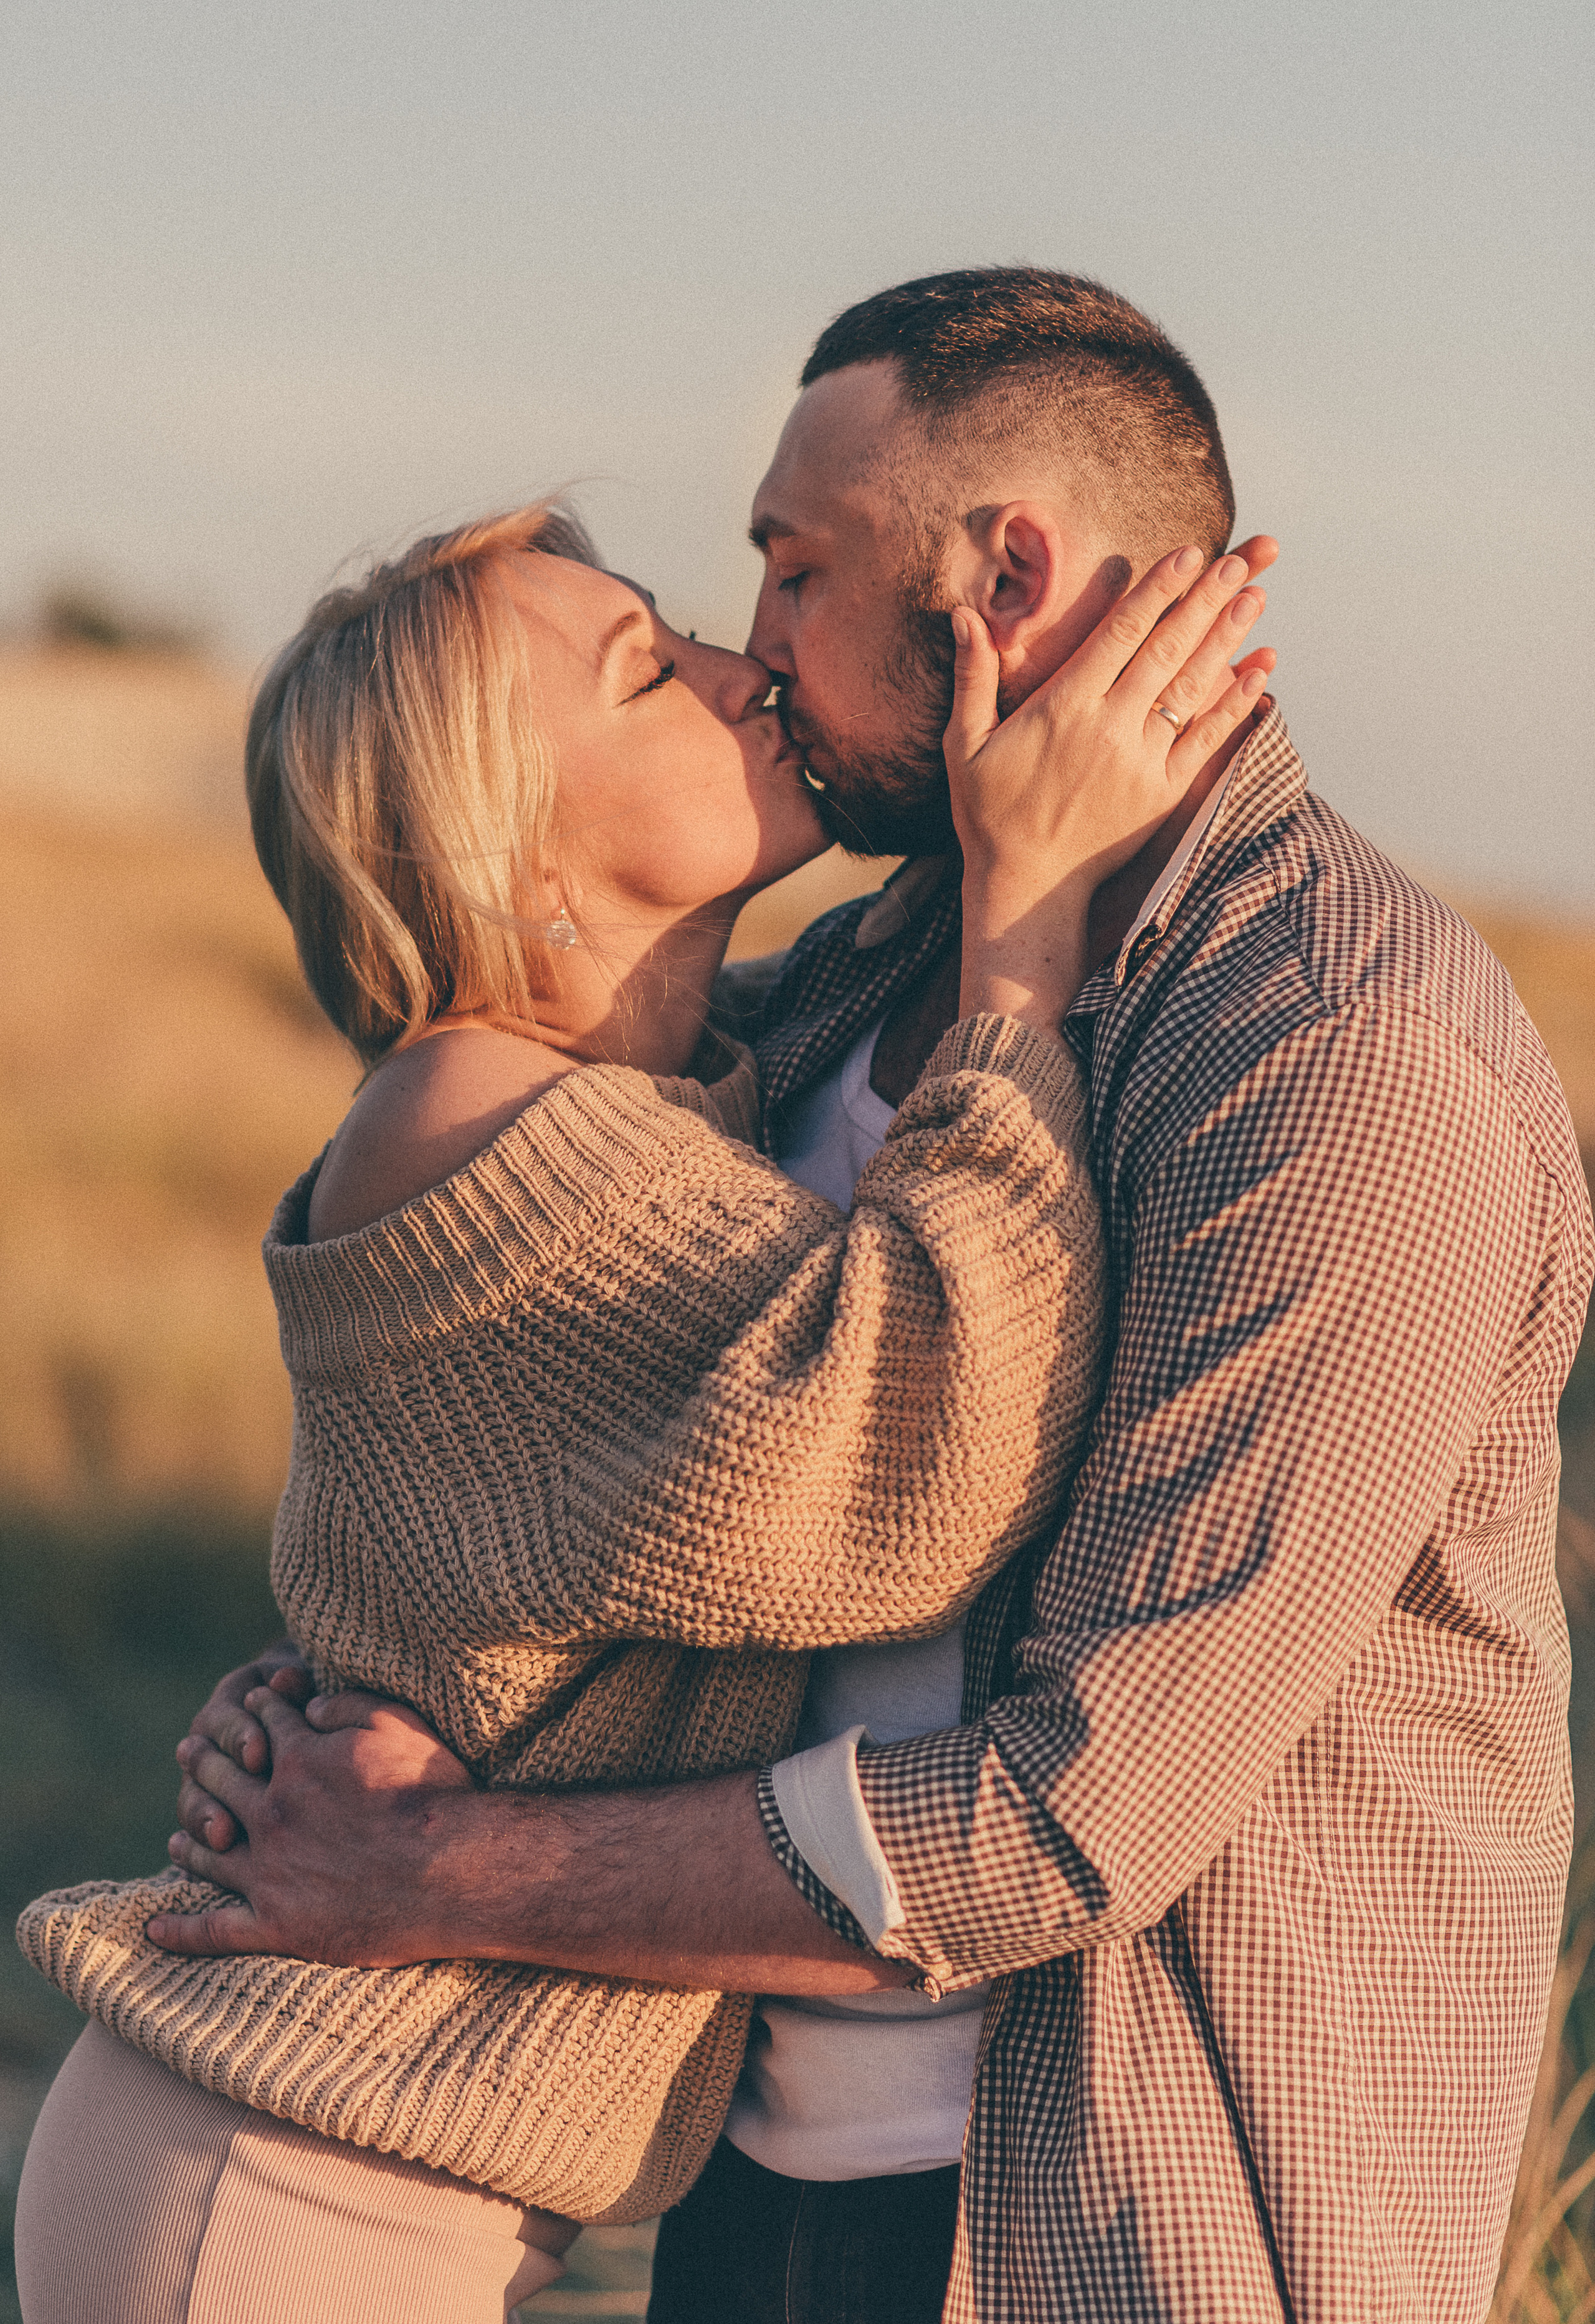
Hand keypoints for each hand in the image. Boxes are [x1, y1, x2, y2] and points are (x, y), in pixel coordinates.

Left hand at [152, 1687, 476, 1962]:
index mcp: (298, 1760)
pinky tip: (155, 1928)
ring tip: (177, 1835)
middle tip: (188, 1751)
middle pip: (225, 1781)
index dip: (258, 1709)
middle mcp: (271, 1813)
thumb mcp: (397, 1723)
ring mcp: (268, 1872)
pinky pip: (215, 1930)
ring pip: (211, 1852)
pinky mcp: (277, 1925)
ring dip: (191, 1837)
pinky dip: (181, 1930)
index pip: (268, 1724)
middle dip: (206, 1761)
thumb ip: (345, 1705)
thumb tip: (306, 1706)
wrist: (450, 1871)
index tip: (249, 1702)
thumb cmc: (433, 1792)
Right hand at [175, 1641, 314, 1852]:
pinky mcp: (216, 1817)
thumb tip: (284, 1678)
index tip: (260, 1753)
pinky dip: (199, 1850)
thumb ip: (295, 1686)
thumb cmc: (315, 1703)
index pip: (225, 1719)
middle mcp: (209, 1745)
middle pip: (200, 1766)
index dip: (239, 1736)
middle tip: (234, 1801)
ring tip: (222, 1838)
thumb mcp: (309, 1689)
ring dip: (203, 1819)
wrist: (314, 1725)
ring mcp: (208, 1785)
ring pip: (193, 1802)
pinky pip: (198, 1835)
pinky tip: (207, 1863)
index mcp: (231, 1706)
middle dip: (214, 1786)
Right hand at [947, 540, 1275, 1027]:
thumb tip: (963, 615)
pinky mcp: (1162, 792)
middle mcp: (1109, 728)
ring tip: (1255, 596)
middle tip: (1237, 561)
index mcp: (1065, 707)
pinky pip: (1206, 739)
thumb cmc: (989, 814)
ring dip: (1226, 640)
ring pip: (1192, 687)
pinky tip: (1260, 672)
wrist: (1027, 887)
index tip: (1188, 553)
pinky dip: (1235, 703)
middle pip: (1166, 649)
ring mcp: (1142, 761)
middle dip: (1203, 600)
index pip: (1121, 632)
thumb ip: (971, 678)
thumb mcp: (964, 745)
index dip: (1157, 589)